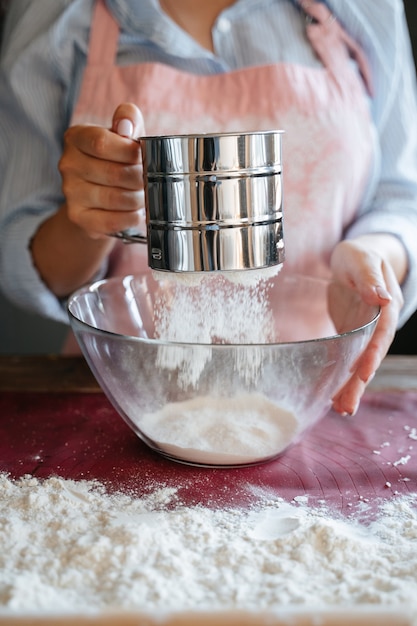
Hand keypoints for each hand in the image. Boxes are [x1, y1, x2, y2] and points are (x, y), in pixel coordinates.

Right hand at [59, 103, 145, 238]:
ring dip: (138, 199)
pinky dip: (131, 217)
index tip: (144, 157)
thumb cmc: (116, 159)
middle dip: (140, 178)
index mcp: (76, 137)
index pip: (102, 143)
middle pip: (113, 173)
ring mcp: (70, 192)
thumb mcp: (124, 134)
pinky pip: (111, 220)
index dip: (129, 152)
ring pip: (115, 198)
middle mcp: (68, 164)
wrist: (98, 197)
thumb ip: (129, 119)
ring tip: (144, 195)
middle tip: (150, 180)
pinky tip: (138, 212)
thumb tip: (126, 125)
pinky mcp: (78, 217)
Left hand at [329, 237, 404, 415]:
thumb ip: (369, 277)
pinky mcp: (352, 337)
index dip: (374, 353)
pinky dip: (342, 378)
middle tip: (347, 406)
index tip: (364, 373)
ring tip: (341, 409)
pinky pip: (349, 360)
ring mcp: (365, 333)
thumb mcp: (362, 259)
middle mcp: (378, 324)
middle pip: (372, 356)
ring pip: (361, 363)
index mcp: (386, 305)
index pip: (381, 333)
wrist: (354, 260)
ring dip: (351, 387)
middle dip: (360, 382)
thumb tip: (381, 297)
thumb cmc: (359, 255)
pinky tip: (333, 397)